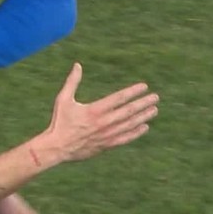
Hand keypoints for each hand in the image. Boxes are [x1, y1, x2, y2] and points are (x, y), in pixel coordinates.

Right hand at [36, 63, 158, 165]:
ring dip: (143, 117)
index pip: (119, 98)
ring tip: (154, 110)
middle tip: (156, 97)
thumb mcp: (63, 99)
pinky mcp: (106, 145)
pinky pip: (125, 139)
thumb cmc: (60, 122)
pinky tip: (145, 127)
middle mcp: (103, 122)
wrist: (57, 148)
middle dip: (143, 103)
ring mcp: (106, 135)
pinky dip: (136, 133)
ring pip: (130, 125)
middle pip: (128, 111)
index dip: (133, 92)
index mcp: (94, 110)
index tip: (144, 86)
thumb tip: (77, 65)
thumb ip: (72, 82)